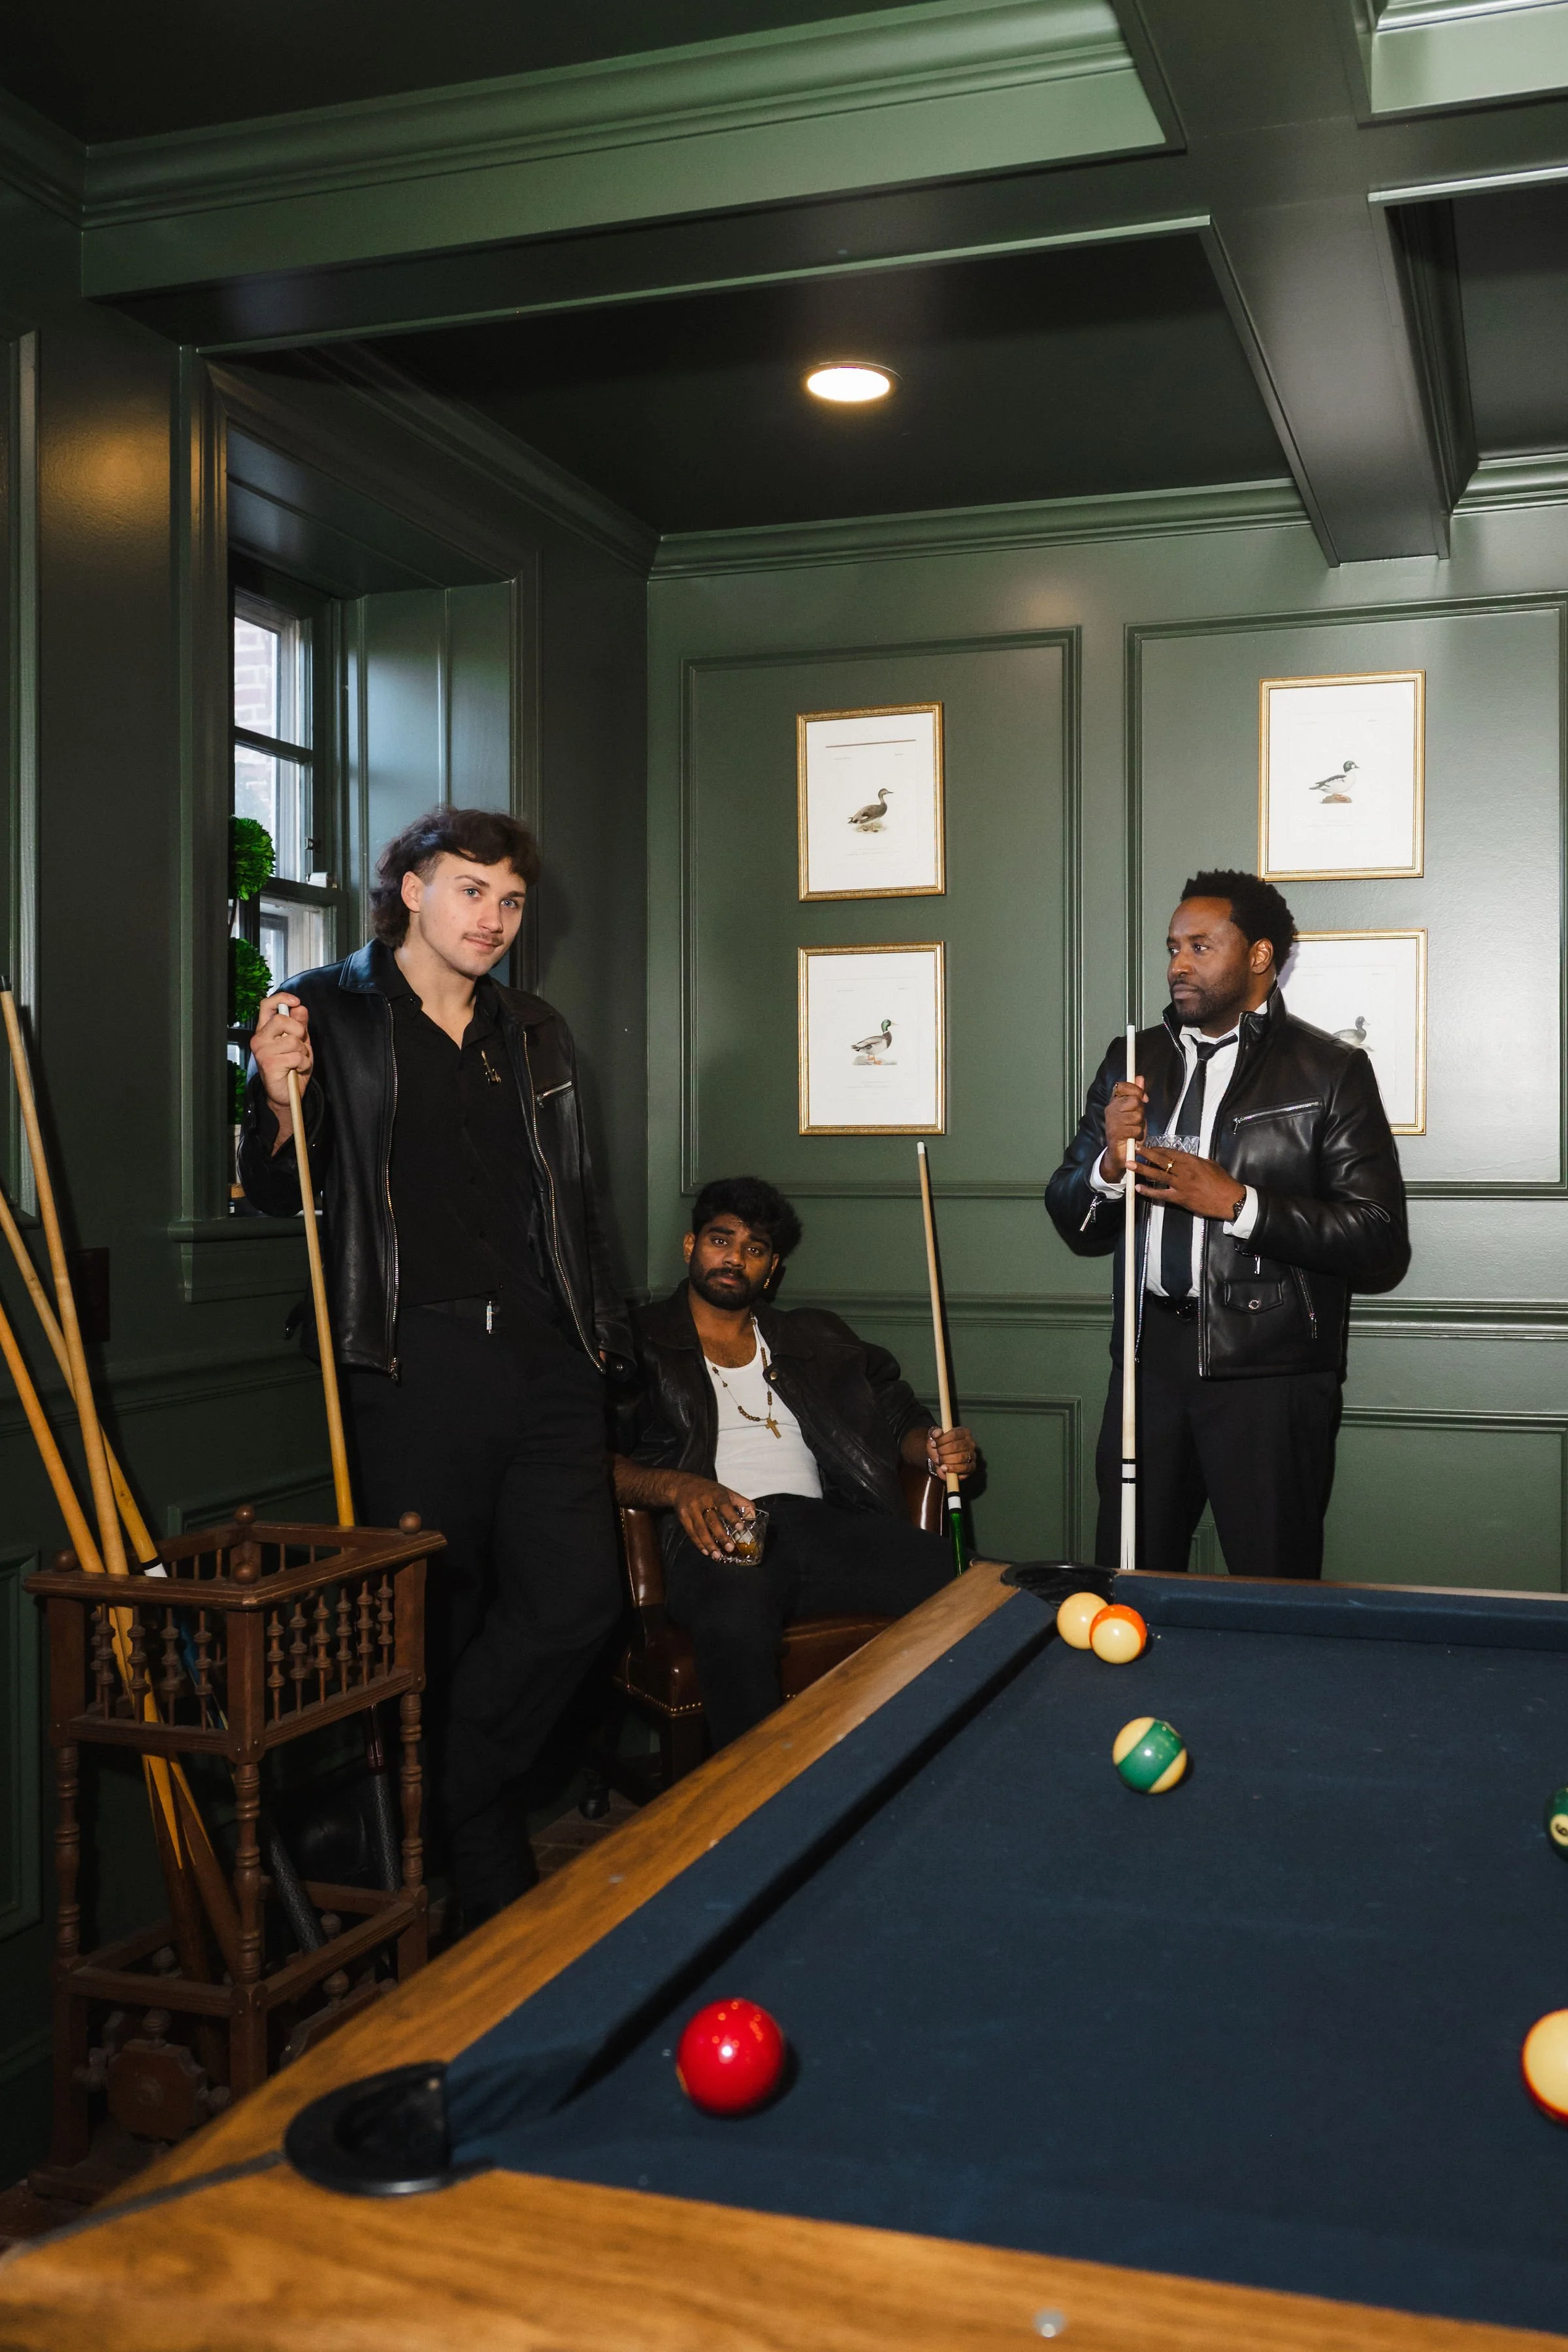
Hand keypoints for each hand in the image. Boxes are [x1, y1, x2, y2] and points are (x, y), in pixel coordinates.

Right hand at [251, 993, 312, 1147]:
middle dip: (298, 1030)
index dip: (282, 999)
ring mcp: (262, 1051)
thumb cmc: (292, 1067)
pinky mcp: (269, 1064)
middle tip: (299, 1044)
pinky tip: (296, 1069)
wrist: (287, 1094)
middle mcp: (260, 1038)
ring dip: (303, 1052)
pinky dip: (303, 1064)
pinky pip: (296, 1056)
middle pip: (281, 1019)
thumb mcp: (300, 1042)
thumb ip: (300, 1025)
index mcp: (265, 1030)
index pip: (266, 1005)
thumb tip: (300, 1008)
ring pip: (292, 1040)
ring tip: (298, 1061)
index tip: (296, 1001)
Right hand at [670, 1473, 758, 1559]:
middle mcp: (703, 1501)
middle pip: (712, 1520)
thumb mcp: (725, 1491)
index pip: (725, 1505)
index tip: (740, 1527)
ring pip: (700, 1529)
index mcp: (715, 1494)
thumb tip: (753, 1517)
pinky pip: (691, 1532)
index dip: (732, 1516)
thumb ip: (741, 1502)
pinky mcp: (683, 1517)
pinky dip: (699, 1543)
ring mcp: (691, 1509)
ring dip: (709, 1544)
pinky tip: (706, 1552)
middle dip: (721, 1535)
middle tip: (730, 1548)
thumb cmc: (708, 1490)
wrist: (682, 1485)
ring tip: (717, 1555)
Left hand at [921, 1426, 976, 1480]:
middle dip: (943, 1450)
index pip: (954, 1434)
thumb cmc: (940, 1445)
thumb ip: (935, 1432)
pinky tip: (944, 1468)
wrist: (941, 1459)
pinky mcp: (972, 1467)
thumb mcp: (935, 1437)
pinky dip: (953, 1468)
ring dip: (946, 1460)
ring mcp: (973, 1455)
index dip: (942, 1439)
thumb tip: (937, 1433)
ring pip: (960, 1457)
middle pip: (957, 1446)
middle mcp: (971, 1442)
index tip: (933, 1444)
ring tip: (938, 1460)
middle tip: (937, 1453)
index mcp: (964, 1432)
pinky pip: (964, 1468)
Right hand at [1099, 1077, 1146, 1182]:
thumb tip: (1140, 1078)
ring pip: (1137, 1116)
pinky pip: (1135, 1129)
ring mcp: (1112, 1121)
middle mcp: (1111, 1109)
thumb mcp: (1136, 1111)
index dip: (1136, 1090)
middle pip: (1134, 1100)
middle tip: (1136, 1120)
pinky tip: (1133, 1138)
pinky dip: (1138, 1135)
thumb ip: (1137, 1095)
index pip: (1123, 1085)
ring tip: (1134, 1130)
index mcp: (1114, 1102)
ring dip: (1140, 1125)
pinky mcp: (1115, 1133)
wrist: (1119, 1154)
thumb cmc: (1128, 1132)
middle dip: (1141, 1111)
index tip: (1143, 1098)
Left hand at [1132, 1143, 1246, 1222]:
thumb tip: (1186, 1158)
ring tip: (1130, 1165)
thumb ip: (1197, 1160)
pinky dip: (1149, 1191)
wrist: (1230, 1200)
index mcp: (1193, 1161)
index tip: (1148, 1146)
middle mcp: (1185, 1171)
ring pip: (1158, 1175)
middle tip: (1134, 1149)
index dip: (1158, 1149)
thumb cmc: (1223, 1182)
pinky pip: (1161, 1194)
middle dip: (1146, 1154)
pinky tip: (1138, 1188)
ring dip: (1143, 1169)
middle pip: (1162, 1160)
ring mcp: (1181, 1184)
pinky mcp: (1180, 1198)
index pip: (1171, 1152)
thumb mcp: (1210, 1165)